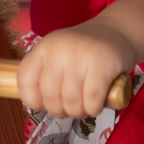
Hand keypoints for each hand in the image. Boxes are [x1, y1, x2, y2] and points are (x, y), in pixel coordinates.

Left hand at [17, 21, 135, 118]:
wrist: (118, 31)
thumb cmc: (86, 52)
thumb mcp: (59, 55)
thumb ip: (45, 76)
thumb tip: (37, 106)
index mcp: (44, 46)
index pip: (25, 79)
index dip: (33, 100)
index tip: (46, 103)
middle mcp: (60, 47)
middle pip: (50, 95)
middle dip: (60, 111)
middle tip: (71, 109)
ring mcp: (82, 53)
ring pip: (71, 100)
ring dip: (78, 112)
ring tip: (85, 108)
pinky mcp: (104, 62)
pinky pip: (92, 99)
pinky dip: (93, 108)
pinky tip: (96, 105)